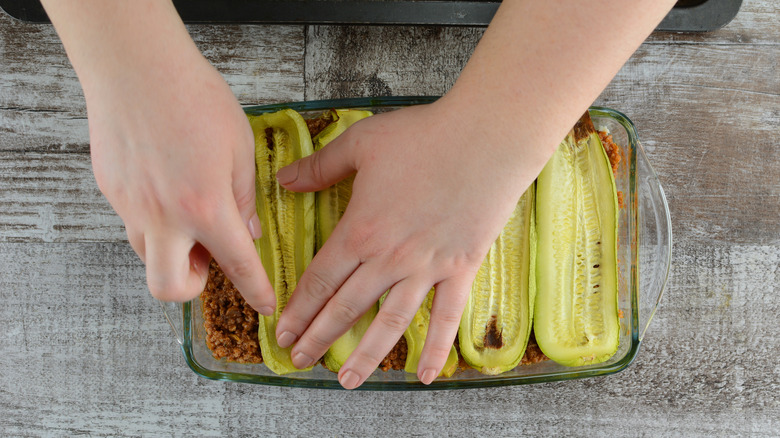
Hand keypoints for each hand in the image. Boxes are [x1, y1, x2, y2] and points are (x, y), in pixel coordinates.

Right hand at [86, 50, 274, 312]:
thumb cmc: (194, 97)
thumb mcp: (239, 147)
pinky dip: (154, 221)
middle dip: (193, 287)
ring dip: (173, 250)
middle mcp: (163, 216)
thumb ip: (244, 197)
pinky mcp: (112, 191)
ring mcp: (131, 206)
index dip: (256, 291)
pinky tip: (167, 187)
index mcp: (205, 206)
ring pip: (148, 255)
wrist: (137, 65)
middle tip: (210, 258)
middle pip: (169, 288)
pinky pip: (134, 223)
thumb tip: (247, 232)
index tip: (265, 305)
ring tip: (190, 215)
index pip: (237, 265)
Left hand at [273, 99, 538, 387]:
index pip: (320, 280)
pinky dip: (435, 348)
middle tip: (300, 361)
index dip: (299, 310)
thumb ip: (320, 167)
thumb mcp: (361, 144)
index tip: (284, 333)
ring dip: (367, 356)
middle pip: (346, 308)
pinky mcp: (461, 269)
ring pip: (390, 323)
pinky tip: (423, 376)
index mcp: (360, 231)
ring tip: (347, 382)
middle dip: (319, 338)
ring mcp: (426, 269)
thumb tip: (284, 181)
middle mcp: (389, 259)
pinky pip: (446, 317)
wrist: (485, 138)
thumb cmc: (423, 137)